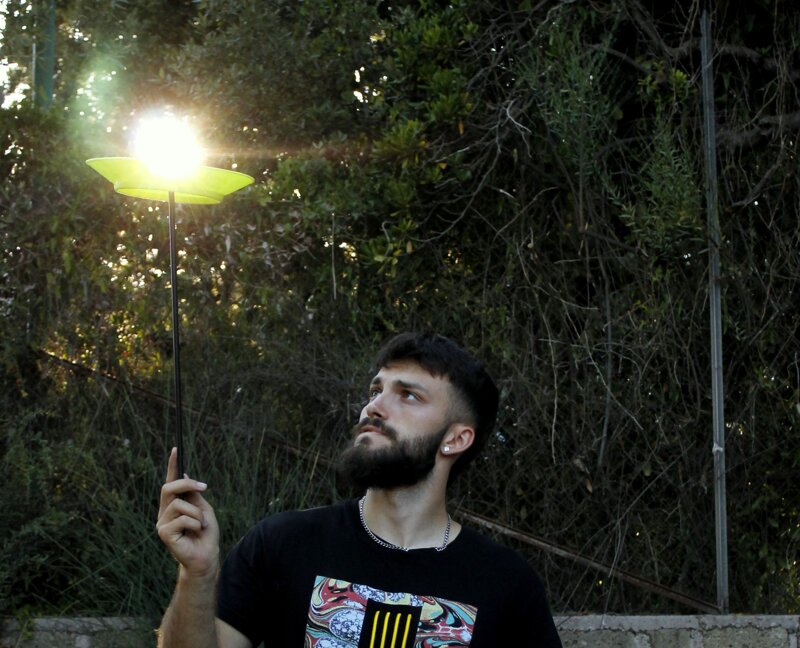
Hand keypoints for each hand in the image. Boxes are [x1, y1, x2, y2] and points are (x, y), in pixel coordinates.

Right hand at [156, 448, 219, 578]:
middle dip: (187, 484)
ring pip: (179, 504)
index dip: (172, 466)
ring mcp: (162, 523)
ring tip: (201, 525)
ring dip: (197, 513)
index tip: (176, 449)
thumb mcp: (203, 508)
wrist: (207, 556)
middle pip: (168, 488)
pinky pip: (181, 518)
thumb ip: (193, 494)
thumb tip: (186, 474)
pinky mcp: (163, 533)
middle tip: (204, 487)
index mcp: (173, 505)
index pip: (170, 482)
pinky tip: (195, 532)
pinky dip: (194, 523)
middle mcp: (164, 512)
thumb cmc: (206, 533)